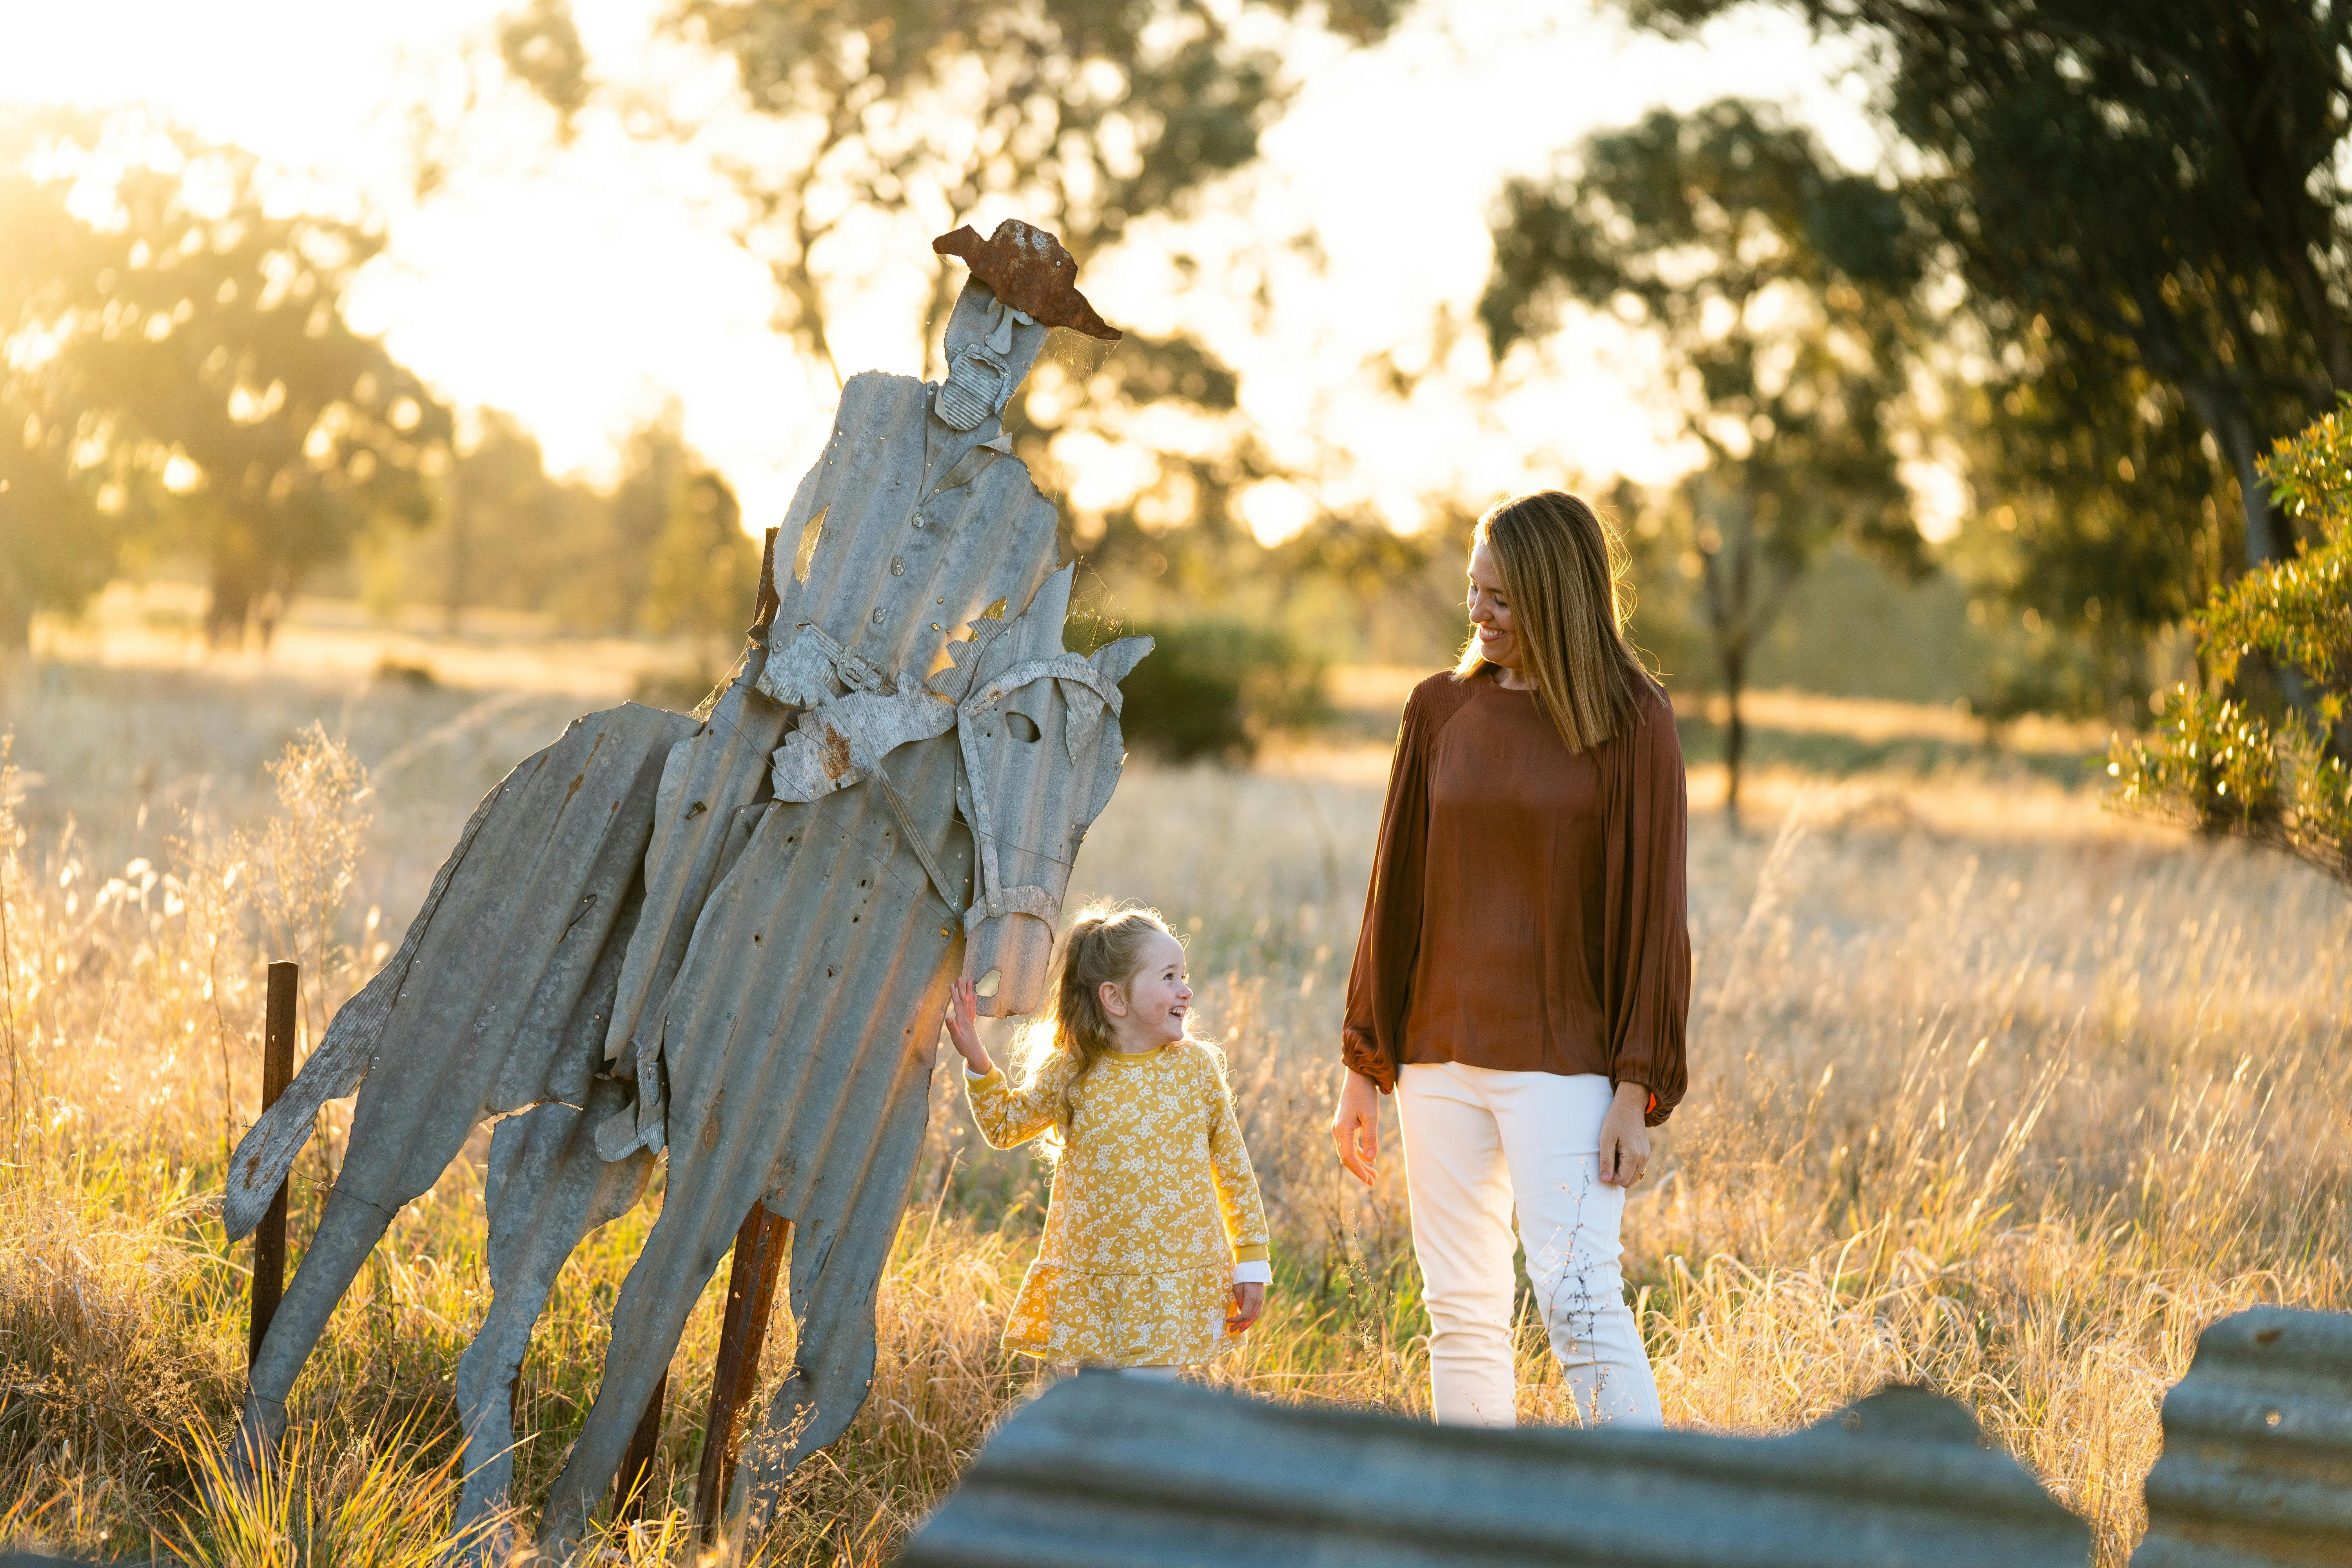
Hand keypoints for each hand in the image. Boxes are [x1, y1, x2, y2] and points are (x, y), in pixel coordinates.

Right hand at [944, 978, 991, 1075]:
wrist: (976, 1053)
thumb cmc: (965, 1047)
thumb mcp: (957, 1039)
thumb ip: (952, 1028)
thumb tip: (948, 1017)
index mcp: (962, 1020)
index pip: (957, 1004)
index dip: (954, 994)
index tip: (951, 984)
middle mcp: (967, 1018)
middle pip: (964, 1000)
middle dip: (961, 988)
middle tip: (960, 977)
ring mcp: (970, 1019)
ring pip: (968, 1002)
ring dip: (968, 991)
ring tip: (969, 981)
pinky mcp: (971, 1022)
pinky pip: (972, 1008)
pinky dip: (973, 1000)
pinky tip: (974, 995)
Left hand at [1227, 1280, 1265, 1334]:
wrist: (1254, 1267)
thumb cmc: (1243, 1275)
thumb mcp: (1237, 1287)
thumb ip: (1238, 1300)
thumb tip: (1239, 1310)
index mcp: (1252, 1298)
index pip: (1244, 1315)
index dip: (1236, 1320)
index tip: (1228, 1320)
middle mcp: (1258, 1301)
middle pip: (1250, 1318)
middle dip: (1240, 1325)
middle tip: (1231, 1330)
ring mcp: (1261, 1300)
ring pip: (1255, 1316)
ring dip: (1247, 1324)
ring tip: (1240, 1330)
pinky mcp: (1261, 1298)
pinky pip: (1257, 1312)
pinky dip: (1251, 1318)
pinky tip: (1246, 1321)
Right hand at [1329, 1069, 1380, 1185]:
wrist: (1358, 1076)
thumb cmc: (1365, 1095)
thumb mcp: (1371, 1116)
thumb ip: (1370, 1137)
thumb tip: (1371, 1159)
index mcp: (1341, 1130)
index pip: (1349, 1157)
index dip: (1359, 1170)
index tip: (1369, 1181)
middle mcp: (1337, 1131)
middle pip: (1347, 1157)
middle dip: (1359, 1170)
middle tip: (1373, 1182)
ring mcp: (1339, 1128)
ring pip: (1348, 1151)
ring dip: (1360, 1163)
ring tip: (1374, 1173)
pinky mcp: (1344, 1124)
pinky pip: (1349, 1144)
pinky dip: (1359, 1152)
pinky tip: (1369, 1158)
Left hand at [1598, 1081, 1649, 1186]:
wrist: (1630, 1106)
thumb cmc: (1615, 1120)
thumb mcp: (1606, 1140)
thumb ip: (1606, 1161)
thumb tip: (1605, 1180)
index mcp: (1633, 1156)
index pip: (1623, 1180)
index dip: (1611, 1177)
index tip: (1604, 1163)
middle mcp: (1643, 1158)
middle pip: (1629, 1181)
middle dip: (1617, 1175)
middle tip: (1609, 1159)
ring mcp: (1646, 1155)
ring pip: (1634, 1176)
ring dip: (1623, 1171)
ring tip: (1615, 1154)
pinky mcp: (1646, 1152)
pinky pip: (1637, 1168)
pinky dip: (1628, 1166)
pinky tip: (1621, 1152)